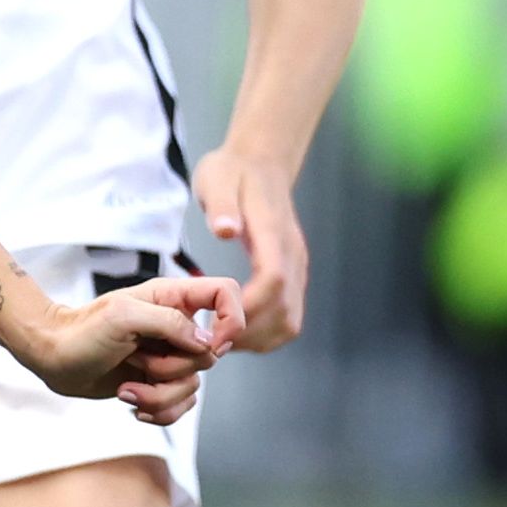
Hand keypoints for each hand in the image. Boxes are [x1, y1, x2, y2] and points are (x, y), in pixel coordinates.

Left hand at [10, 274, 242, 424]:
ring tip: (125, 387)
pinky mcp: (159, 382)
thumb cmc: (79, 331)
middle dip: (173, 368)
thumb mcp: (123, 317)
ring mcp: (168, 356)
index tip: (212, 343)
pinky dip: (159, 410)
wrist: (52, 358)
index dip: (232, 318)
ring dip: (159, 394)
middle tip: (136, 359)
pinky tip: (131, 403)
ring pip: (194, 385)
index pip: (226, 293)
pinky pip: (181, 405)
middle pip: (210, 354)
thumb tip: (207, 343)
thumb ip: (170, 323)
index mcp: (171, 298)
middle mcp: (175, 326)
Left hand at [192, 147, 307, 351]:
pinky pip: (287, 317)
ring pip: (290, 321)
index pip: (273, 281)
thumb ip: (222, 203)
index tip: (218, 324)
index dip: (249, 309)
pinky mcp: (291, 275)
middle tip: (211, 342)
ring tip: (220, 340)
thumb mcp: (218, 177)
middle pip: (286, 313)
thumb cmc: (232, 171)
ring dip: (258, 339)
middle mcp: (292, 256)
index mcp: (273, 233)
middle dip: (249, 334)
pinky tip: (232, 330)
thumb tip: (226, 229)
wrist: (260, 164)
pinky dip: (264, 333)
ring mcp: (295, 268)